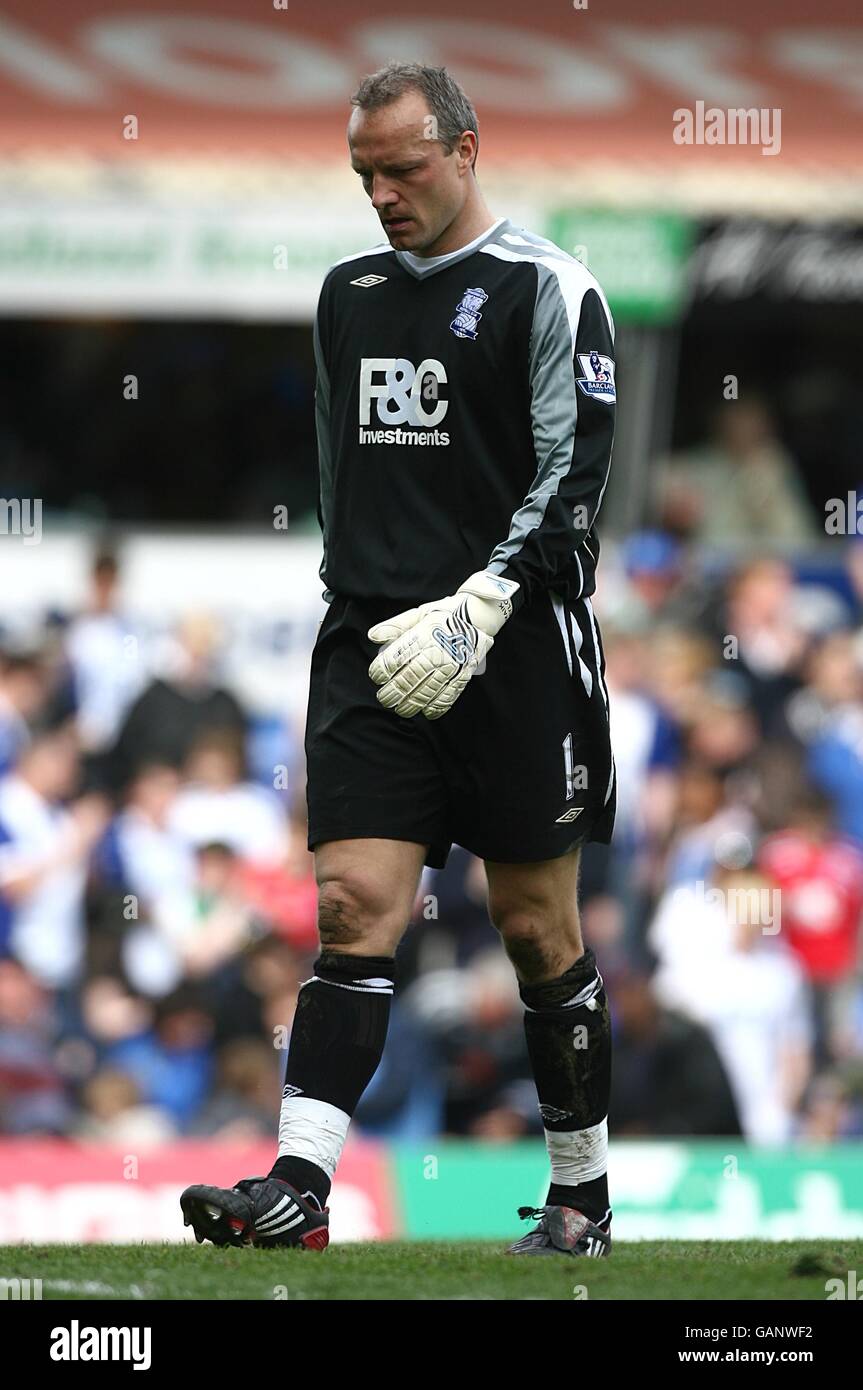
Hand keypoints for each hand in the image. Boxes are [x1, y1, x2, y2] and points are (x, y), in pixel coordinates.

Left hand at [367, 570, 518, 718]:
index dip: (381, 671)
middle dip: (393, 693)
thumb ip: (396, 626)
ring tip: (400, 709)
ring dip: (411, 704)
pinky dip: (437, 707)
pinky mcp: (463, 675)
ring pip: (427, 691)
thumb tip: (373, 636)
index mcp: (423, 635)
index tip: (376, 677)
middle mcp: (436, 652)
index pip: (395, 658)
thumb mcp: (420, 613)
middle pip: (408, 678)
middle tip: (384, 699)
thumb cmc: (446, 613)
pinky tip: (426, 711)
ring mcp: (451, 666)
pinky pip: (449, 695)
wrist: (480, 616)